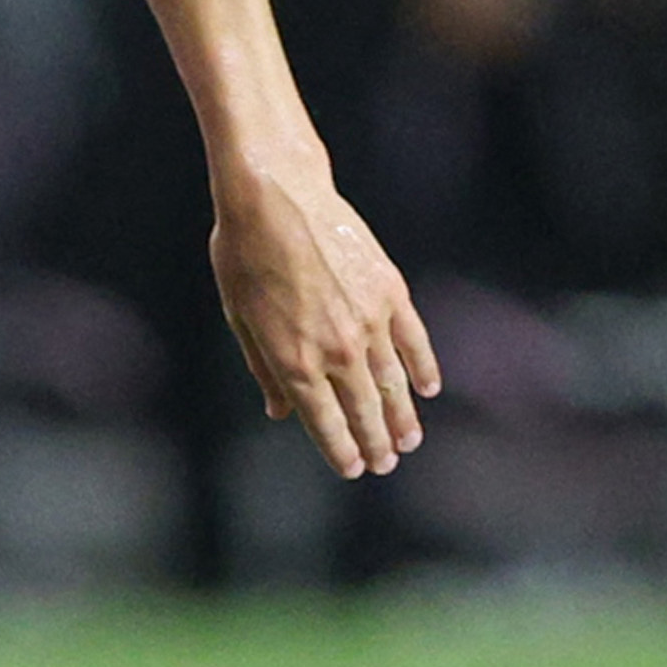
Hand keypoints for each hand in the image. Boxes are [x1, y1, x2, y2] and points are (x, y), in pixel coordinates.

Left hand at [205, 160, 439, 477]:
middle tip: (384, 464)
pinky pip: (414, 340)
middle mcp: (336, 348)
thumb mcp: (239, 316)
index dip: (339, 449)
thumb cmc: (243, 254)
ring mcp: (369, 321)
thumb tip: (280, 412)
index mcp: (294, 359)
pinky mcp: (390, 292)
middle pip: (362, 409)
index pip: (323, 420)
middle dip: (374, 442)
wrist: (276, 197)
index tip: (351, 469)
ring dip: (403, 416)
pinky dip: (423, 367)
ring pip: (393, 382)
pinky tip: (427, 389)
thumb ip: (264, 368)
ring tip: (408, 441)